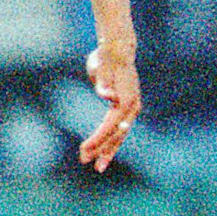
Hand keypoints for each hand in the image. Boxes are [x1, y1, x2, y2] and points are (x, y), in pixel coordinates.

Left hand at [80, 40, 140, 172]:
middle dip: (102, 149)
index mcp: (126, 98)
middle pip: (118, 132)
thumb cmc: (107, 58)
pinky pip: (119, 128)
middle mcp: (132, 105)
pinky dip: (111, 140)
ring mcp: (132, 107)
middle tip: (85, 160)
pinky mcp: (127, 108)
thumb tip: (107, 96)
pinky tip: (102, 149)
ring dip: (108, 148)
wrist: (119, 50)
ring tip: (97, 165)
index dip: (98, 139)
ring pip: (120, 133)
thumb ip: (103, 81)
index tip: (83, 149)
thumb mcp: (101, 66)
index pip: (111, 125)